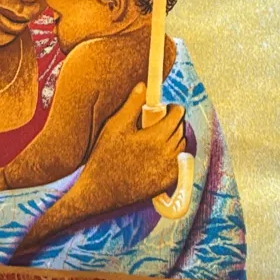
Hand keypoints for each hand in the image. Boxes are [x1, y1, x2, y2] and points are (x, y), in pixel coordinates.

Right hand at [81, 83, 185, 212]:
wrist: (98, 193)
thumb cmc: (103, 158)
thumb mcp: (114, 127)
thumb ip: (131, 105)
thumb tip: (143, 86)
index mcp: (156, 137)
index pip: (177, 114)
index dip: (172, 108)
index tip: (164, 108)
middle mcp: (167, 154)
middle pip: (181, 129)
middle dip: (172, 122)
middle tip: (156, 123)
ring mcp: (168, 170)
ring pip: (182, 146)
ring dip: (174, 139)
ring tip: (155, 139)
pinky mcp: (167, 182)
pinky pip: (180, 163)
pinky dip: (174, 157)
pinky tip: (157, 155)